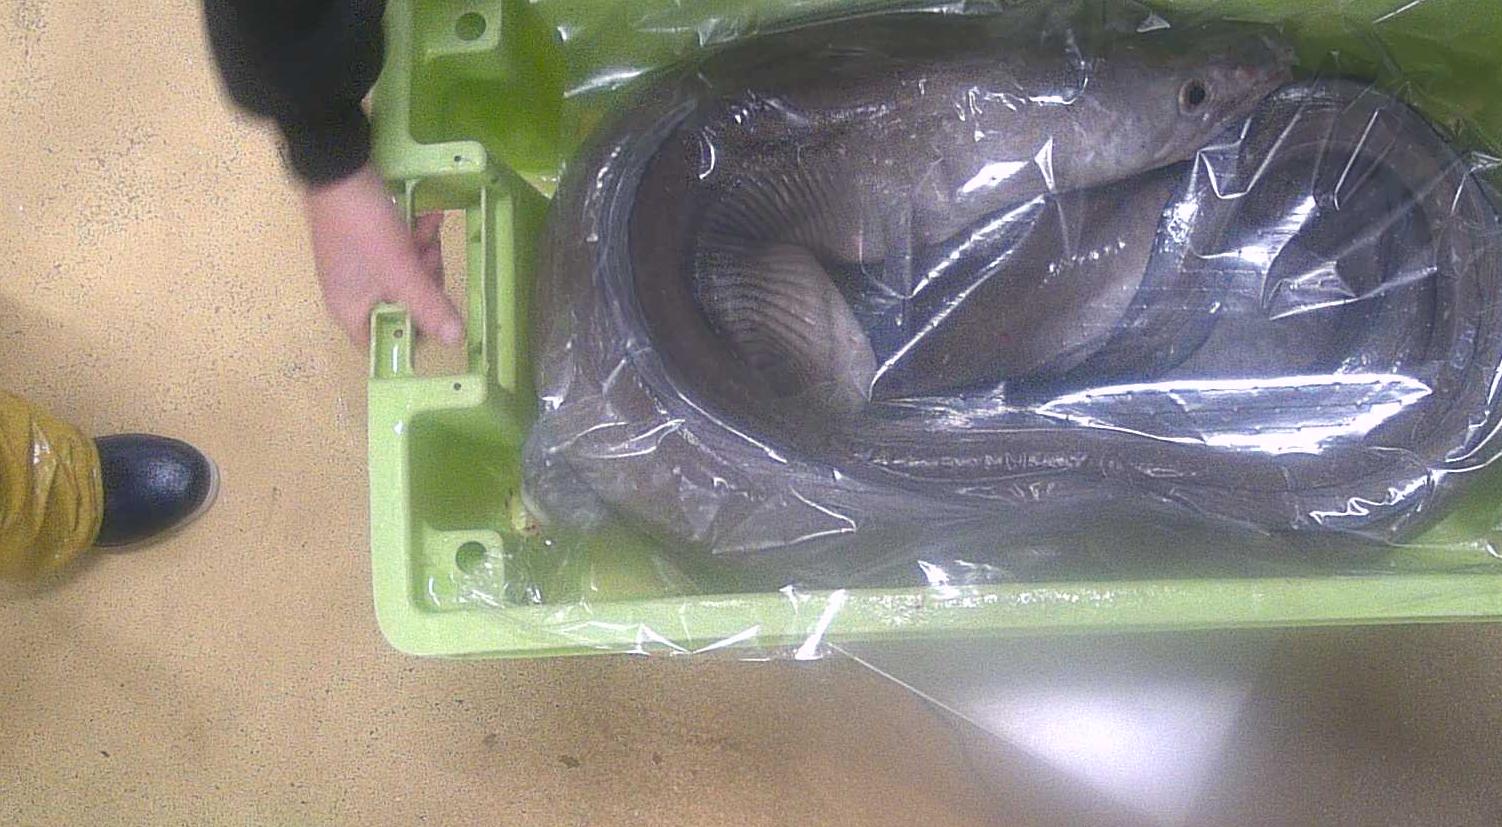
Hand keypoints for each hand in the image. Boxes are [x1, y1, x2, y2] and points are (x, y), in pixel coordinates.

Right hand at [303, 163, 461, 345]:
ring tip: (429, 233)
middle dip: (424, 284)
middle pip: (400, 308)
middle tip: (431, 259)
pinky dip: (415, 239)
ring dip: (424, 255)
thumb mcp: (402, 271)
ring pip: (404, 277)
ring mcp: (360, 267)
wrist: (339, 169)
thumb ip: (429, 307)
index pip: (382, 343)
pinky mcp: (368, 242)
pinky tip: (429, 219)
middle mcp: (352, 295)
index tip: (435, 316)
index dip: (411, 335)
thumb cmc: (365, 229)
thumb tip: (456, 340)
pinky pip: (397, 253)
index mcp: (350, 311)